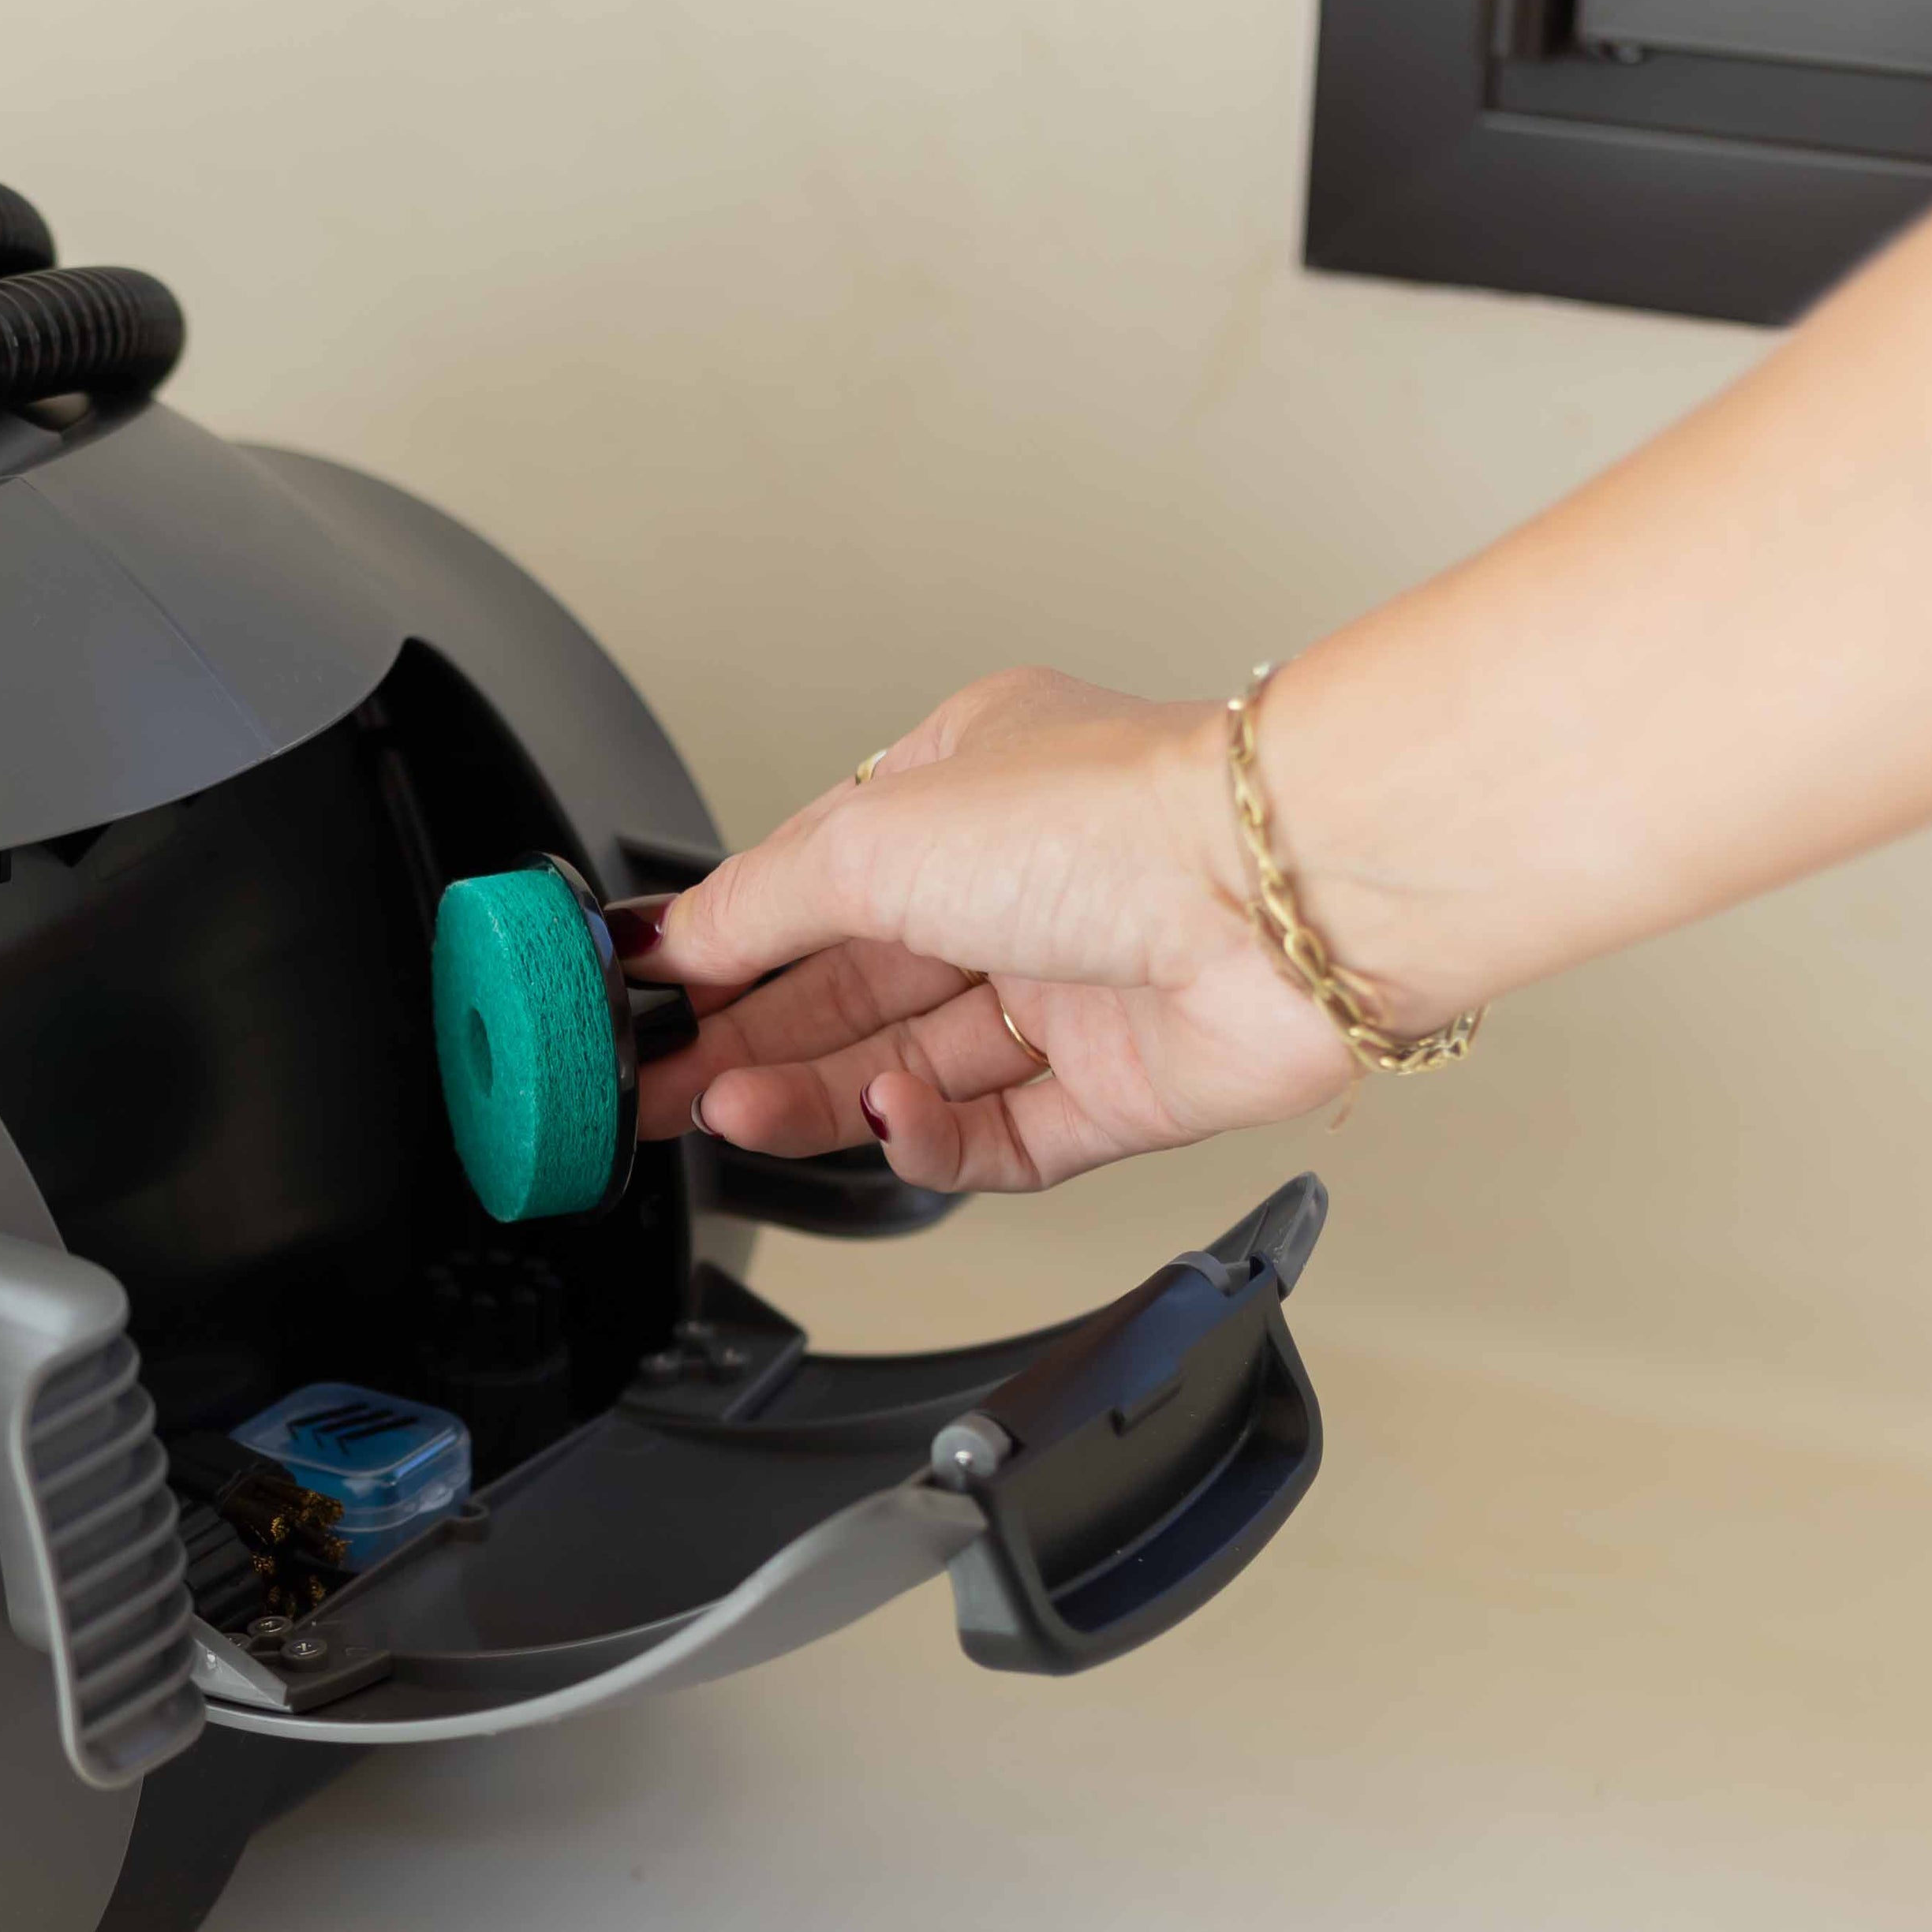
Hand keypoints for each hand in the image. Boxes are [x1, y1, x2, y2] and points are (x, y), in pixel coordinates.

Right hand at [623, 669, 1354, 1191]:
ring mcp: (1070, 994)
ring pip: (909, 1070)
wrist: (1287, 902)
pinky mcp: (1116, 1092)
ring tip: (734, 1115)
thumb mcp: (872, 839)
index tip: (644, 1003)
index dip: (724, 950)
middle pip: (849, 992)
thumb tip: (666, 944)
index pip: (810, 886)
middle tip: (654, 1093)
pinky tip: (887, 1122)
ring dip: (817, 1096)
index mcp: (962, 791)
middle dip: (745, 1044)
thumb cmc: (1113, 818)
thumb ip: (756, 904)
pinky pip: (994, 1139)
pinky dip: (930, 1139)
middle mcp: (1019, 888)